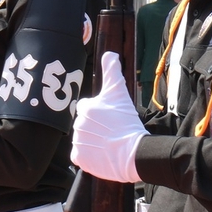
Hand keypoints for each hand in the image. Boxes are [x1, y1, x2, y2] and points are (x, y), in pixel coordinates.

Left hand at [71, 52, 145, 183]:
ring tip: (110, 143)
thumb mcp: (120, 94)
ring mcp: (77, 141)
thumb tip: (110, 54)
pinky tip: (103, 154)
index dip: (100, 113)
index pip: (87, 108)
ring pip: (84, 139)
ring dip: (94, 141)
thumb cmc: (128, 122)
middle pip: (85, 124)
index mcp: (85, 108)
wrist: (134, 152)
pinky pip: (80, 155)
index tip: (111, 118)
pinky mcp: (78, 158)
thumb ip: (112, 72)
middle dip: (97, 127)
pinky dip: (90, 156)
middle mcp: (77, 123)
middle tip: (112, 131)